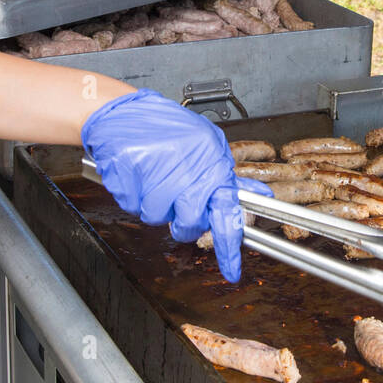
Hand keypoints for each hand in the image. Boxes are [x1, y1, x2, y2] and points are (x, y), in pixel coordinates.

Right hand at [81, 89, 271, 282]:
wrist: (122, 111)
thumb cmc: (165, 127)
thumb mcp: (206, 143)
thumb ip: (227, 174)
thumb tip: (260, 197)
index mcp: (211, 162)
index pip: (227, 212)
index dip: (229, 246)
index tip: (232, 271)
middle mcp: (187, 170)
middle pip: (189, 224)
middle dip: (182, 222)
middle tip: (176, 201)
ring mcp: (156, 174)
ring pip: (157, 218)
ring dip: (154, 205)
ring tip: (153, 177)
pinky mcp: (129, 178)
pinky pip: (133, 206)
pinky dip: (133, 195)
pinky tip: (138, 174)